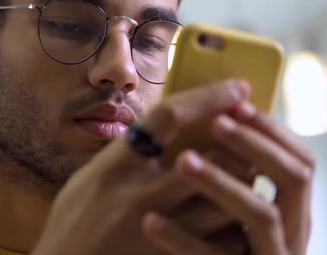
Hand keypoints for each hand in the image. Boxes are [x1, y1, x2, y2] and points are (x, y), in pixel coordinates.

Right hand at [31, 80, 252, 254]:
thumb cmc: (73, 226)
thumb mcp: (88, 180)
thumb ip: (124, 156)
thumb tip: (164, 131)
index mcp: (114, 167)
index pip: (169, 116)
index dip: (209, 96)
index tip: (237, 87)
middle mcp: (136, 197)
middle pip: (212, 160)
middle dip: (241, 147)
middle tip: (253, 142)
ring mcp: (155, 234)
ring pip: (224, 203)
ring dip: (242, 187)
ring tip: (246, 180)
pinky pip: (221, 243)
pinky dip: (233, 228)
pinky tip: (231, 222)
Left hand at [142, 103, 314, 254]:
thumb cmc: (212, 246)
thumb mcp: (234, 213)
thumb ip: (233, 178)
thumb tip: (210, 119)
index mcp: (294, 211)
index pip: (302, 161)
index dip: (272, 130)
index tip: (239, 102)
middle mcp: (295, 234)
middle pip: (294, 179)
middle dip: (255, 146)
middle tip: (216, 123)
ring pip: (261, 214)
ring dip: (223, 182)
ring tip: (182, 162)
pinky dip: (183, 238)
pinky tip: (151, 221)